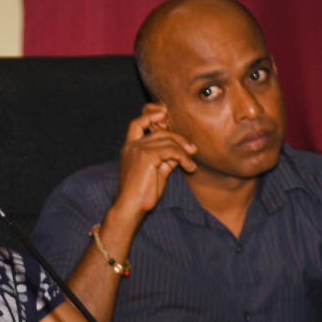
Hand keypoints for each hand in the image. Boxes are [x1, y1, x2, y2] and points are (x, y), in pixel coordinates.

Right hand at [112, 105, 196, 221]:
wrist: (130, 207)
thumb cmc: (141, 194)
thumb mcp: (155, 172)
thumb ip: (165, 159)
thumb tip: (180, 152)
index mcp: (129, 148)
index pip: (136, 124)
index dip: (150, 115)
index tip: (164, 114)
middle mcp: (131, 146)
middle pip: (159, 131)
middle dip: (178, 138)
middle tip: (192, 150)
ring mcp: (137, 150)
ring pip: (167, 140)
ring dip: (184, 150)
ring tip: (191, 163)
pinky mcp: (146, 157)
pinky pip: (171, 150)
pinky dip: (183, 158)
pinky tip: (189, 168)